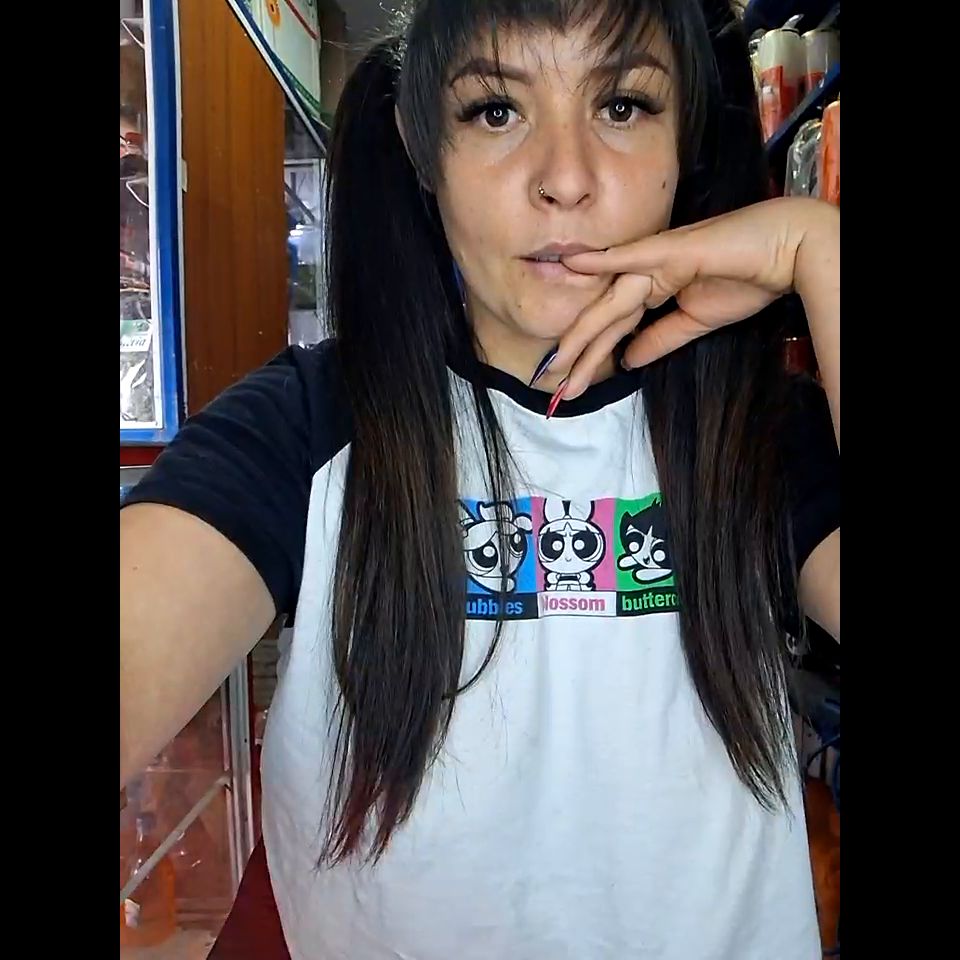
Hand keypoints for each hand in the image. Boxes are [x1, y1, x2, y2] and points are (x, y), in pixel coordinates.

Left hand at [552, 197, 837, 400]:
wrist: (786, 251)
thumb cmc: (747, 280)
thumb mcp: (695, 323)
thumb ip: (659, 340)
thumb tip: (627, 361)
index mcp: (651, 290)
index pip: (611, 330)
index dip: (588, 357)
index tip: (566, 386)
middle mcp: (644, 275)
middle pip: (603, 321)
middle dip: (577, 355)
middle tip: (550, 386)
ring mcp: (654, 261)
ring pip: (610, 303)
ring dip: (583, 333)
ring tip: (557, 362)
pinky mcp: (670, 249)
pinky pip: (630, 256)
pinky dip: (602, 259)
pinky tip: (571, 264)